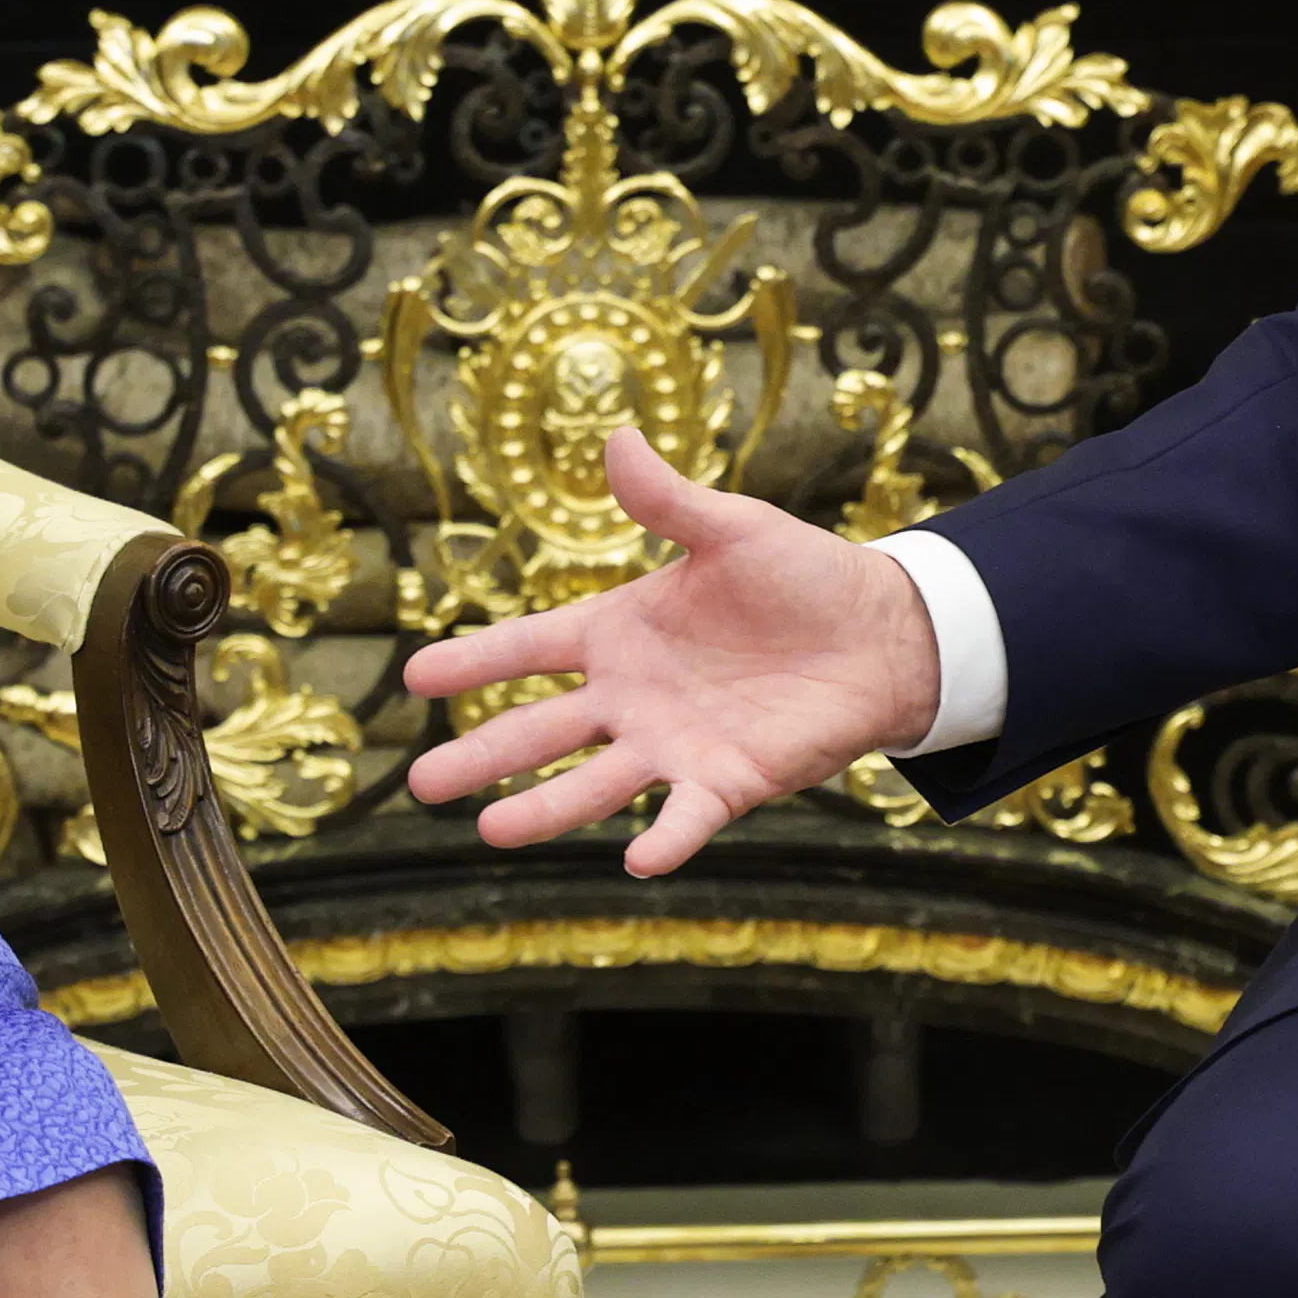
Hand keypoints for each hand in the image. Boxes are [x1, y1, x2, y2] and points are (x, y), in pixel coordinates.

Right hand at [401, 426, 944, 876]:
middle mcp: (631, 698)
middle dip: (484, 755)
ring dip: (546, 809)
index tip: (417, 674)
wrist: (881, 633)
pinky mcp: (727, 782)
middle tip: (422, 784)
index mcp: (619, 632)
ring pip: (594, 784)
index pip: (531, 647)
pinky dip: (666, 840)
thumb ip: (669, 499)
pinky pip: (688, 818)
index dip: (476, 660)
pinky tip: (638, 860)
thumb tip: (619, 437)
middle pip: (541, 730)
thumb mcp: (732, 528)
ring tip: (492, 831)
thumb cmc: (800, 577)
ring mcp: (673, 745)